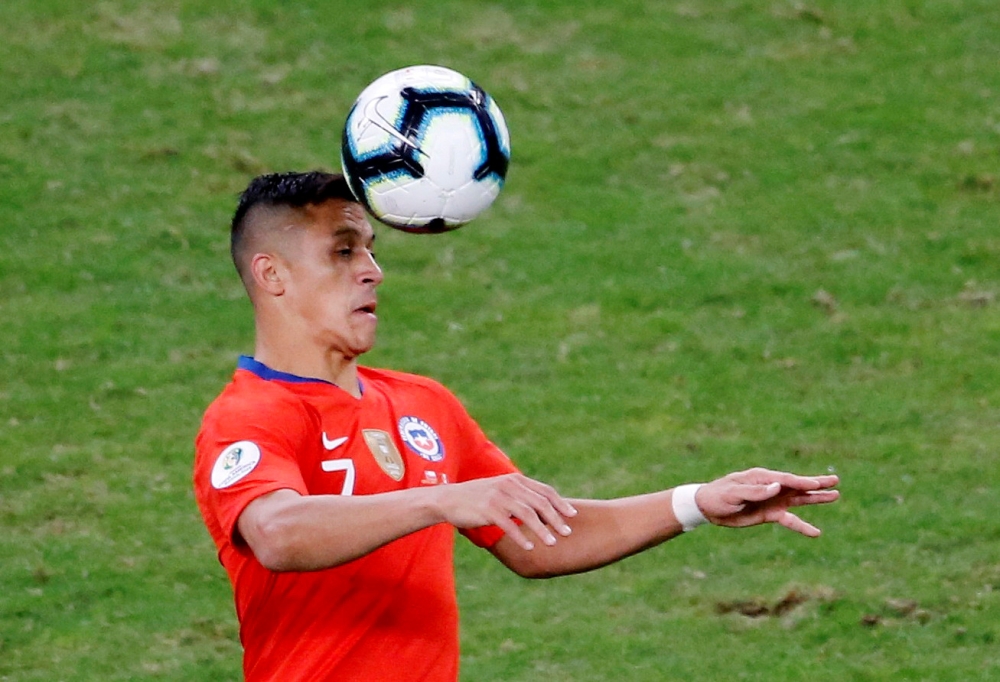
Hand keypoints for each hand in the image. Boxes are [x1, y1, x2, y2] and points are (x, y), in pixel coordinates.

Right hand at [431, 474, 577, 550]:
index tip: (573, 515)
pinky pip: (509, 525)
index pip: (544, 491)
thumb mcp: (501, 491)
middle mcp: (509, 486)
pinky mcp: (488, 510)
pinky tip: (530, 547)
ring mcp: (499, 497)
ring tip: (552, 543)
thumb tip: (543, 510)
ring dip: (542, 530)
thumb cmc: (478, 497)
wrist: (449, 499)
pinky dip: (521, 536)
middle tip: (567, 532)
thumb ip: (520, 496)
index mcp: (515, 480)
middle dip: (556, 518)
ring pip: (527, 514)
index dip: (560, 503)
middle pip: (540, 503)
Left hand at [694, 467, 839, 536]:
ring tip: (835, 495)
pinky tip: (816, 533)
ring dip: (816, 499)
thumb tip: (777, 486)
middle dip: (816, 484)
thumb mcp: (734, 493)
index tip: (817, 484)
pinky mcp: (770, 514)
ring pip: (799, 500)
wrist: (708, 507)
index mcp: (762, 477)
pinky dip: (803, 526)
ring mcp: (773, 500)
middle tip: (836, 481)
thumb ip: (755, 491)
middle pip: (798, 486)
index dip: (802, 482)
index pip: (786, 480)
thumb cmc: (719, 495)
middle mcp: (771, 486)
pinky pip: (790, 520)